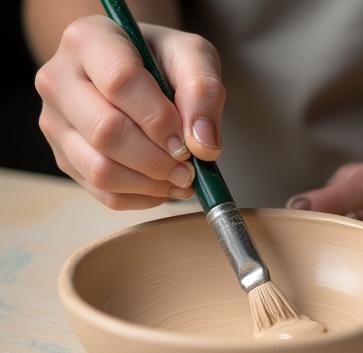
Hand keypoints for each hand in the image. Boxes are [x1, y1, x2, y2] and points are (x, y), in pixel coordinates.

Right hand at [35, 16, 224, 209]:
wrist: (135, 74)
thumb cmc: (162, 62)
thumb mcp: (193, 57)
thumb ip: (203, 92)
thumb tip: (203, 147)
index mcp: (88, 41)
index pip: (121, 83)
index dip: (160, 120)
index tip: (187, 141)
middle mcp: (59, 81)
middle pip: (106, 133)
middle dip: (158, 160)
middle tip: (189, 168)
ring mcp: (57, 125)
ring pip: (101, 171)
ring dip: (151, 184)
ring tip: (181, 179)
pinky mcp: (66, 159)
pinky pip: (104, 193)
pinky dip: (142, 198)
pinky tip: (164, 186)